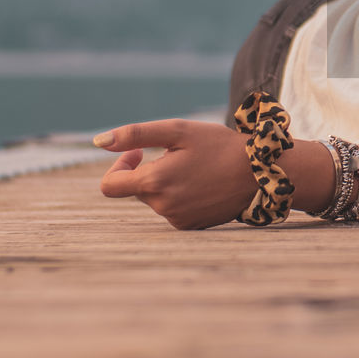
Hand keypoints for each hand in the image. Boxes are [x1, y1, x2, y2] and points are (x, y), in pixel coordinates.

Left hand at [96, 119, 256, 229]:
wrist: (260, 173)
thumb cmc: (219, 146)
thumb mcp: (178, 131)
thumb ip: (135, 135)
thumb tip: (98, 143)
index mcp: (154, 182)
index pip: (110, 186)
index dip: (118, 167)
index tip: (138, 153)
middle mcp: (162, 206)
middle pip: (137, 189)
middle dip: (150, 170)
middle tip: (180, 154)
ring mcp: (177, 219)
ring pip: (157, 199)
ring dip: (167, 182)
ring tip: (198, 168)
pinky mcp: (191, 226)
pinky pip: (173, 209)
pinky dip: (181, 195)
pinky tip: (204, 183)